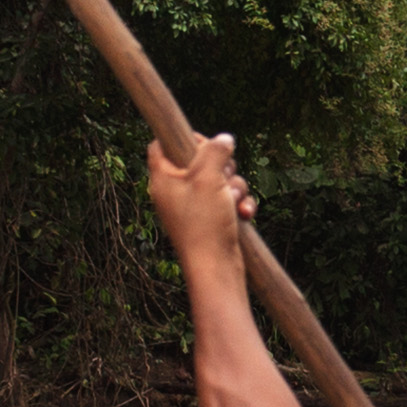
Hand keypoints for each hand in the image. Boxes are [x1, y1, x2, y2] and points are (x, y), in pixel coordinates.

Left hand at [145, 130, 255, 278]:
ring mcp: (193, 206)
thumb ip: (215, 151)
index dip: (183, 138)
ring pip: (219, 180)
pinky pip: (227, 200)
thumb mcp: (209, 178)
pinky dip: (238, 204)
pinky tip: (245, 214)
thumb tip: (224, 139)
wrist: (215, 268)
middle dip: (221, 165)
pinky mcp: (209, 219)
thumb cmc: (204, 223)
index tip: (203, 142)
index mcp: (163, 178)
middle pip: (198, 160)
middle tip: (224, 176)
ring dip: (234, 187)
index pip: (161, 145)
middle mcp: (175, 191)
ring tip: (234, 202)